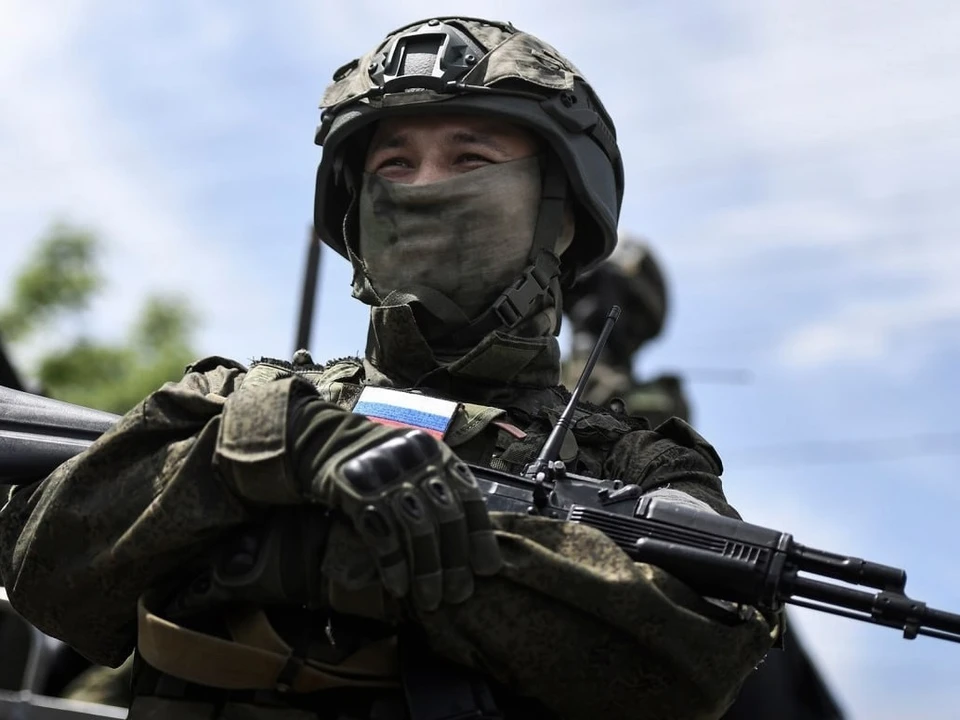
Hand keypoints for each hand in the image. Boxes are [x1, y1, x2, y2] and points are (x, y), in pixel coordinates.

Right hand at [327, 429, 501, 611]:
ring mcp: (388, 477)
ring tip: (430, 600)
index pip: (470, 497)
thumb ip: (442, 491)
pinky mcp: (358, 493)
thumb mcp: (418, 464)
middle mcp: (418, 464)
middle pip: (447, 516)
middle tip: (459, 594)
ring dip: (427, 569)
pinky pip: (383, 534)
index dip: (480, 536)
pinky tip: (399, 587)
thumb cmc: (383, 463)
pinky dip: (394, 564)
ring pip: (419, 528)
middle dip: (455, 561)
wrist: (329, 442)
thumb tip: (469, 545)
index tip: (487, 569)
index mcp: (439, 457)